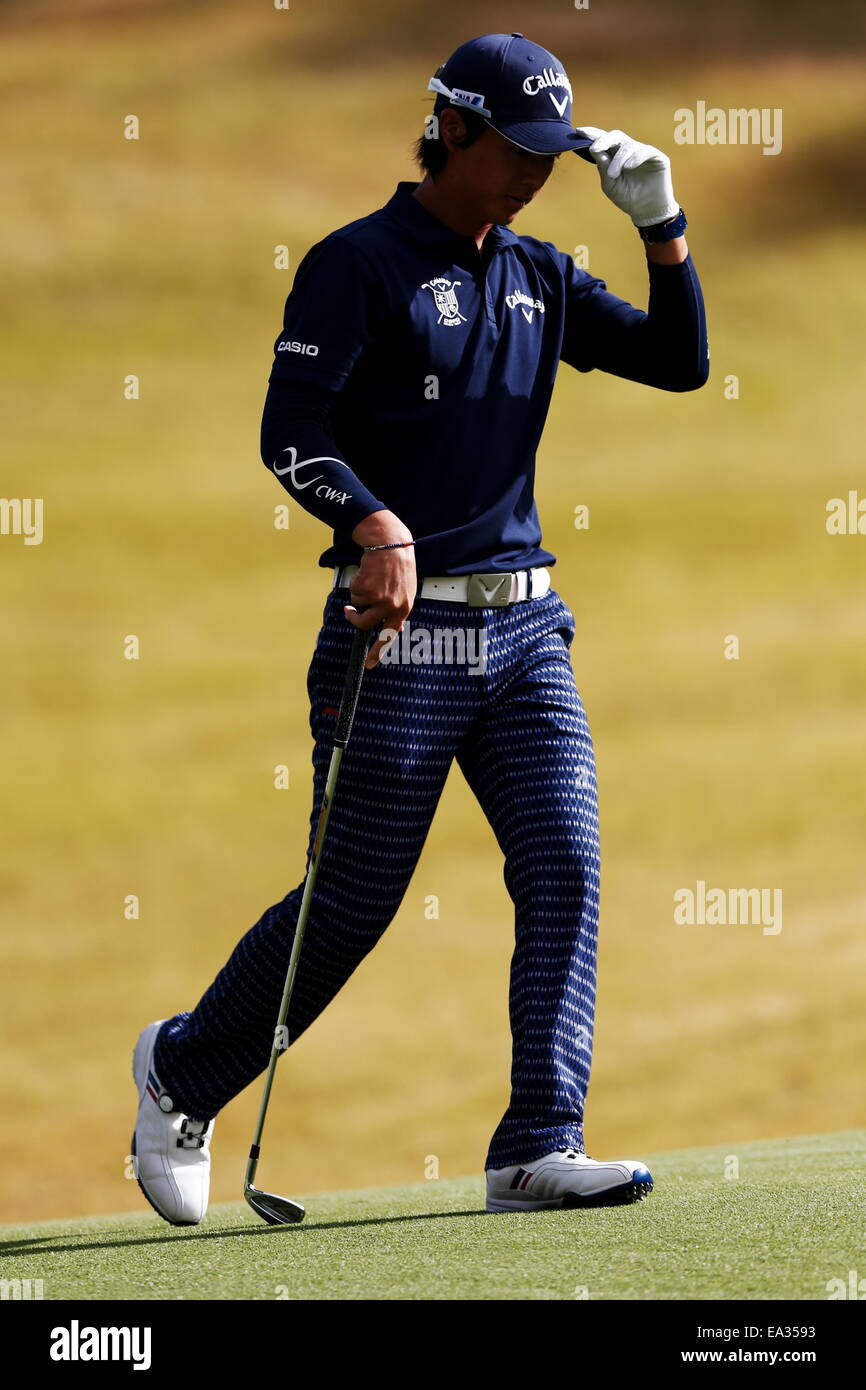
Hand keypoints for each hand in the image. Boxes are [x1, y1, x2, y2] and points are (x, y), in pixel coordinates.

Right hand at [346, 510, 416, 668]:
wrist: (391, 543)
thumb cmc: (397, 566)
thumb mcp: (405, 590)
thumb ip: (398, 609)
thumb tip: (397, 630)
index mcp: (404, 608)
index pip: (390, 635)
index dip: (378, 651)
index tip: (369, 664)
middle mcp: (393, 606)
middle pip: (365, 624)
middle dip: (353, 618)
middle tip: (348, 612)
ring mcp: (380, 598)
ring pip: (357, 605)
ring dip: (357, 593)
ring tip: (369, 578)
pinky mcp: (368, 588)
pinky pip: (353, 593)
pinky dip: (355, 582)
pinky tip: (367, 571)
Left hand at [576, 126, 678, 227]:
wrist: (647, 211)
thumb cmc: (628, 198)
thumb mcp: (610, 185)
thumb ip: (603, 167)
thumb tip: (594, 149)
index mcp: (616, 156)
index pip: (604, 140)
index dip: (592, 134)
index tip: (579, 132)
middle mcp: (629, 150)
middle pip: (616, 136)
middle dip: (603, 140)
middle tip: (595, 149)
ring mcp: (643, 152)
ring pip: (628, 146)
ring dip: (618, 159)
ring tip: (612, 175)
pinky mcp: (657, 157)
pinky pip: (645, 151)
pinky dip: (636, 157)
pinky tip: (629, 167)